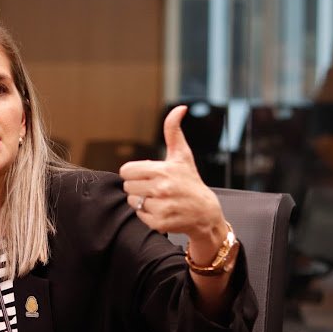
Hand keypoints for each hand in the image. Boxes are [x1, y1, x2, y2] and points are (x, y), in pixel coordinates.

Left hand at [119, 105, 227, 263]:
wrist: (206, 213)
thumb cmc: (191, 181)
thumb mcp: (182, 156)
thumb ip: (173, 131)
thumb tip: (179, 108)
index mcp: (163, 170)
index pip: (126, 170)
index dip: (134, 172)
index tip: (147, 175)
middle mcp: (161, 189)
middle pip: (127, 186)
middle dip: (138, 186)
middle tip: (154, 188)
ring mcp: (161, 207)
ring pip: (132, 201)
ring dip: (142, 201)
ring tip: (159, 199)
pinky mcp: (159, 223)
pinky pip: (139, 216)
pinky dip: (147, 215)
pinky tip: (162, 210)